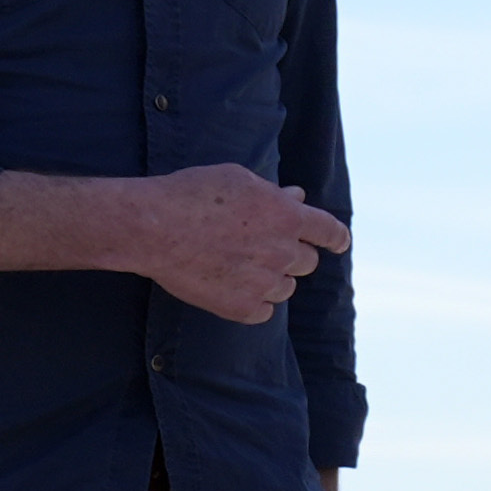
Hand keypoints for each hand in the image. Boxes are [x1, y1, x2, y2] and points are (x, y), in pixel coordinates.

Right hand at [116, 163, 348, 323]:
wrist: (153, 227)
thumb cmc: (192, 194)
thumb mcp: (238, 180)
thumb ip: (272, 193)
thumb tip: (296, 197)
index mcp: (288, 218)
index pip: (329, 232)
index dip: (336, 238)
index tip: (337, 243)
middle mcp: (283, 252)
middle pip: (307, 262)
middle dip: (292, 253)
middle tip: (262, 247)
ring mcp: (264, 283)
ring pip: (286, 288)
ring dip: (272, 278)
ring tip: (238, 264)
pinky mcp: (241, 308)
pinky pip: (264, 311)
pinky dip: (253, 301)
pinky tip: (231, 287)